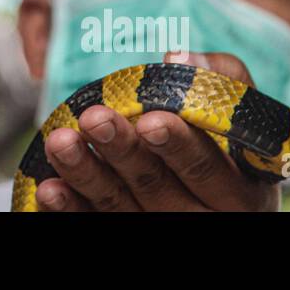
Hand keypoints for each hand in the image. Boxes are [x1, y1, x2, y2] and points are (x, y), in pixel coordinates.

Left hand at [35, 52, 280, 211]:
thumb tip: (178, 57)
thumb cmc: (226, 139)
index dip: (178, 145)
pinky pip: (95, 223)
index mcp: (240, 190)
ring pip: (120, 206)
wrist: (210, 193)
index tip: (149, 120)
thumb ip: (221, 79)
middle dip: (122, 151)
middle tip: (94, 119)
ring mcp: (160, 229)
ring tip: (59, 141)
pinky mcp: (127, 232)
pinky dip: (70, 207)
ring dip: (85, 174)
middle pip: (156, 187)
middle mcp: (202, 218)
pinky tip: (49, 187)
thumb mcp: (238, 112)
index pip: (207, 167)